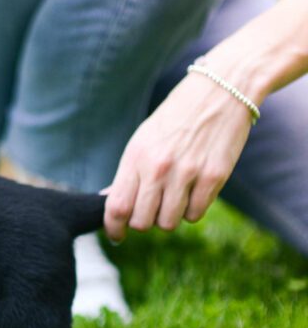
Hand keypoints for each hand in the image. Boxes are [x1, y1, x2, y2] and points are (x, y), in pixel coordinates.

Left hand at [104, 71, 254, 239]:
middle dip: (143, 223)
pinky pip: (195, 214)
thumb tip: (108, 200)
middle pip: (142, 222)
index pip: (117, 207)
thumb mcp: (143, 140)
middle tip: (150, 211)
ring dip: (168, 218)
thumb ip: (128, 173)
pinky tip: (191, 192)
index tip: (116, 236)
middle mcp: (159, 168)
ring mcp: (187, 174)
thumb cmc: (175, 119)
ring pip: (168, 223)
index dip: (113, 228)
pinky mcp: (214, 177)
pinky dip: (190, 210)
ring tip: (172, 198)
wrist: (220, 92)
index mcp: (136, 157)